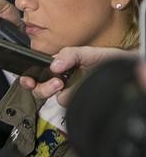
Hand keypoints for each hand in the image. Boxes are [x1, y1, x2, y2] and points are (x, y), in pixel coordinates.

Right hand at [19, 46, 136, 105]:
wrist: (128, 70)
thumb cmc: (110, 60)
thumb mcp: (87, 52)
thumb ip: (69, 55)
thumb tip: (53, 65)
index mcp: (59, 66)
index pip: (37, 73)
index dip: (28, 78)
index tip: (29, 80)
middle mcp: (62, 81)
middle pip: (39, 90)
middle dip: (42, 87)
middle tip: (55, 82)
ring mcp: (70, 93)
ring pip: (52, 98)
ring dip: (56, 92)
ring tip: (64, 85)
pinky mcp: (78, 102)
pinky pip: (68, 104)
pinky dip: (70, 98)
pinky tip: (77, 92)